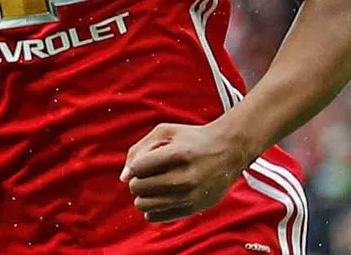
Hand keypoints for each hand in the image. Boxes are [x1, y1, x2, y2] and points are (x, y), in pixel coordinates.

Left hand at [120, 121, 252, 222]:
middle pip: (140, 188)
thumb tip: (123, 178)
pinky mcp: (195, 208)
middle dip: (137, 181)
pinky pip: (159, 218)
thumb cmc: (191, 139)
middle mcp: (185, 177)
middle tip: (148, 176)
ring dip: (143, 196)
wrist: (228, 150)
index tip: (145, 162)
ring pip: (146, 206)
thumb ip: (138, 149)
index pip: (138, 168)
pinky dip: (152, 210)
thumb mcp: (164, 132)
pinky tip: (160, 198)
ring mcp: (191, 195)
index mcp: (178, 154)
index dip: (136, 166)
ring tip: (152, 187)